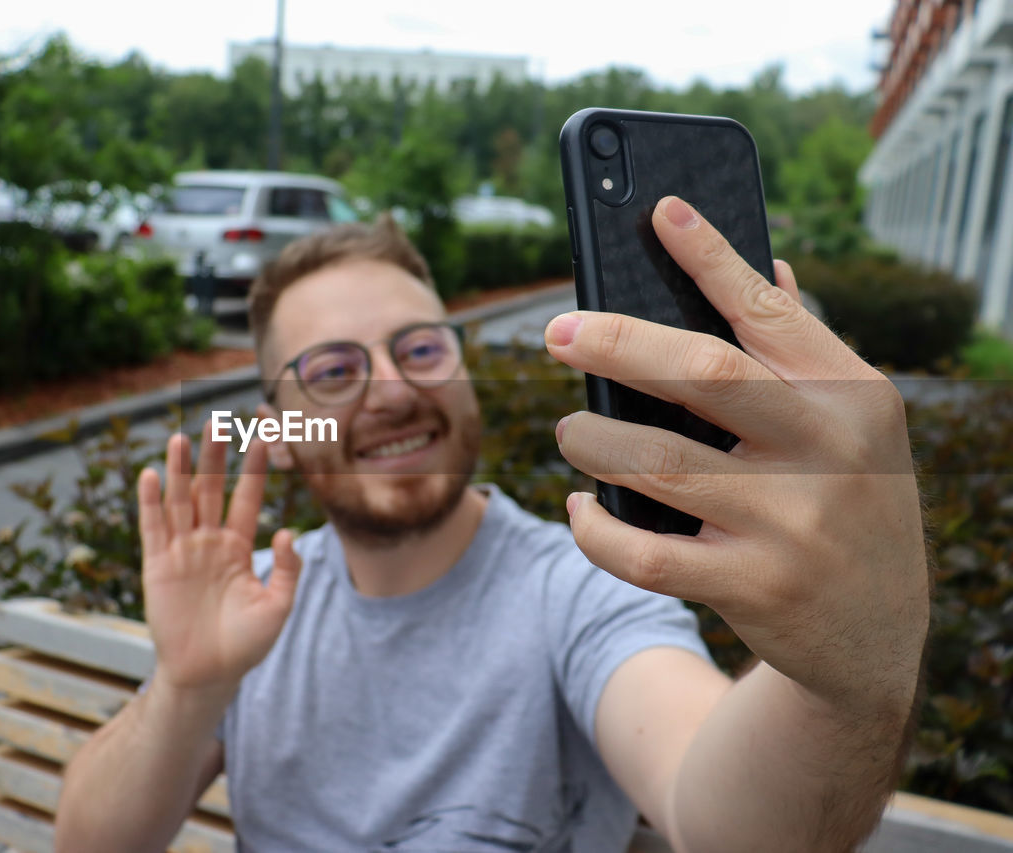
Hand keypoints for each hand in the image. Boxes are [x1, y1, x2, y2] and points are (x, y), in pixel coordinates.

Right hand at [138, 421, 301, 693]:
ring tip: (181, 437)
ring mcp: (182, 550)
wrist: (208, 673)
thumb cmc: (245, 643)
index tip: (264, 436)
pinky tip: (151, 474)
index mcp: (239, 547)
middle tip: (218, 422)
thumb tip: (289, 531)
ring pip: (181, 501)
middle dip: (215, 457)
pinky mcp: (157, 565)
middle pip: (212, 490)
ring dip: (180, 470)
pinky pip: (153, 527)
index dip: (255, 468)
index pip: (249, 497)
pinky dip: (151, 501)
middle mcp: (210, 541)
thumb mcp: (277, 607)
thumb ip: (287, 570)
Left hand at [545, 196, 929, 710]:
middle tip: (557, 333)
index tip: (660, 209)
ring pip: (655, 462)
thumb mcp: (852, 427)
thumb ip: (802, 354)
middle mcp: (827, 450)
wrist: (876, 638)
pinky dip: (595, 530)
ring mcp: (792, 523)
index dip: (709, 257)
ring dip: (592, 440)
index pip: (768, 309)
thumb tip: (767, 268)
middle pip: (700, 373)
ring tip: (568, 429)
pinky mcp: (754, 587)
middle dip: (615, 343)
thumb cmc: (847, 504)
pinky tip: (580, 509)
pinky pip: (644, 552)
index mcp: (852, 395)